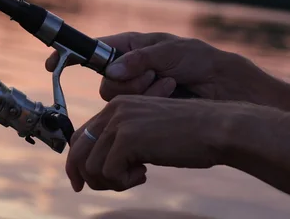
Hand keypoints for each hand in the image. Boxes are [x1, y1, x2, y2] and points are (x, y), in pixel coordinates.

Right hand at [45, 32, 289, 109]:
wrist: (224, 88)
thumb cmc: (199, 60)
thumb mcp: (170, 51)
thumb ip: (139, 60)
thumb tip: (112, 72)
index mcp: (128, 47)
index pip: (91, 49)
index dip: (69, 54)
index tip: (51, 62)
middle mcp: (126, 68)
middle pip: (104, 80)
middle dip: (127, 80)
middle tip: (154, 75)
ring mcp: (134, 90)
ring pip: (114, 97)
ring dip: (142, 90)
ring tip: (168, 83)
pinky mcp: (142, 108)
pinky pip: (130, 109)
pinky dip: (149, 100)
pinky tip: (171, 93)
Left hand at [66, 94, 228, 192]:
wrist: (217, 129)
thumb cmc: (188, 135)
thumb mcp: (147, 131)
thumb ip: (122, 140)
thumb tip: (99, 164)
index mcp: (116, 105)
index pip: (80, 136)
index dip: (76, 162)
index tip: (82, 183)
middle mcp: (113, 110)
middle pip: (78, 151)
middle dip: (87, 176)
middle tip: (108, 187)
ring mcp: (119, 122)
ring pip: (91, 166)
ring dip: (111, 181)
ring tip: (136, 177)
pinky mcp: (129, 138)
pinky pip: (109, 172)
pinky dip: (123, 182)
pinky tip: (145, 174)